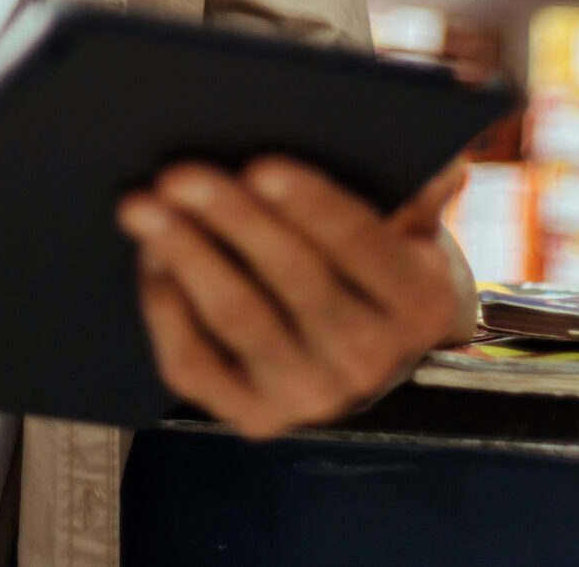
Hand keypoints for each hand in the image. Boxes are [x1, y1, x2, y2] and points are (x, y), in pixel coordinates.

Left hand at [119, 155, 469, 440]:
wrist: (372, 345)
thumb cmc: (382, 254)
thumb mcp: (416, 217)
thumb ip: (423, 183)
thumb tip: (436, 161)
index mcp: (419, 305)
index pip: (365, 247)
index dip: (313, 205)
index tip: (261, 163)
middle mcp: (370, 363)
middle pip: (295, 281)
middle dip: (232, 220)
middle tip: (178, 172)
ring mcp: (309, 398)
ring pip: (238, 320)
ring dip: (186, 255)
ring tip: (142, 205)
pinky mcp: (254, 417)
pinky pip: (195, 363)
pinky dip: (166, 305)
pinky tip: (148, 255)